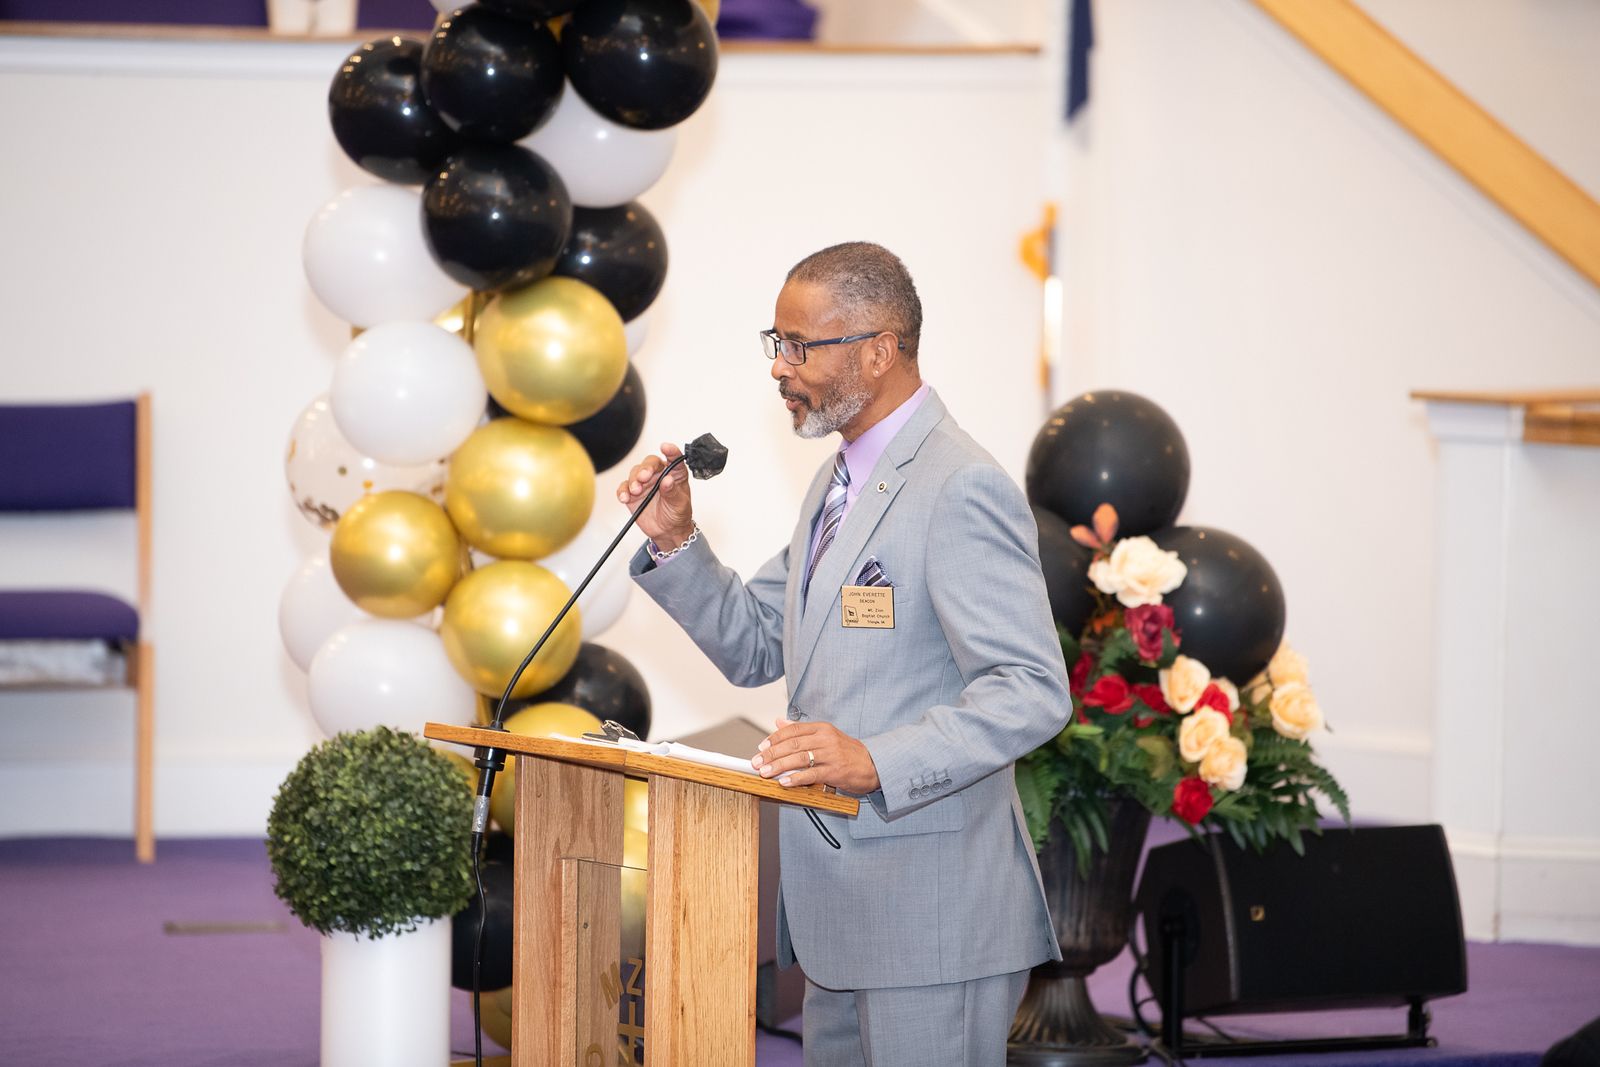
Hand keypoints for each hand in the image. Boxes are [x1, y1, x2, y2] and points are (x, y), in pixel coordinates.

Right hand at [617, 441, 694, 545]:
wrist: (667, 531)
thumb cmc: (677, 514)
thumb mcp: (680, 504)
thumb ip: (673, 492)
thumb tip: (667, 480)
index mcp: (675, 473)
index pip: (674, 459)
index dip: (670, 451)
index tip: (666, 447)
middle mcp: (658, 475)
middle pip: (649, 463)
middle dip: (645, 468)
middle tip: (644, 477)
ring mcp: (644, 483)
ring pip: (635, 473)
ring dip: (633, 480)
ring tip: (636, 491)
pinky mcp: (632, 493)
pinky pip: (624, 488)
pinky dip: (622, 491)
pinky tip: (625, 497)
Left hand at [752, 718, 880, 794]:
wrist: (873, 765)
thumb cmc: (847, 752)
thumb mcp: (825, 735)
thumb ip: (801, 730)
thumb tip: (778, 722)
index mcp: (821, 728)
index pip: (793, 730)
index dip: (774, 738)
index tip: (761, 746)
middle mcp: (825, 739)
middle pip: (792, 744)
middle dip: (771, 754)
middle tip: (756, 762)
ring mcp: (830, 755)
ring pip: (799, 759)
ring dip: (778, 766)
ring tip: (765, 772)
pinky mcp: (834, 772)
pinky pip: (811, 775)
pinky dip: (795, 779)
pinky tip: (784, 782)